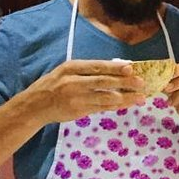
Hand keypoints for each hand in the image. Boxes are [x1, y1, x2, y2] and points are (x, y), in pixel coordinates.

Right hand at [23, 60, 145, 123]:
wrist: (36, 105)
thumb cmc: (54, 85)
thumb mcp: (67, 71)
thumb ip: (88, 70)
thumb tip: (117, 69)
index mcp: (71, 68)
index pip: (97, 67)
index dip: (115, 68)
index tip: (132, 69)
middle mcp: (74, 82)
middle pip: (104, 82)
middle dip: (125, 83)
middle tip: (142, 83)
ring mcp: (77, 98)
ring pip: (105, 97)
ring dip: (125, 98)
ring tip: (140, 97)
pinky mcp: (79, 111)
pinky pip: (102, 108)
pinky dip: (116, 106)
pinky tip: (127, 104)